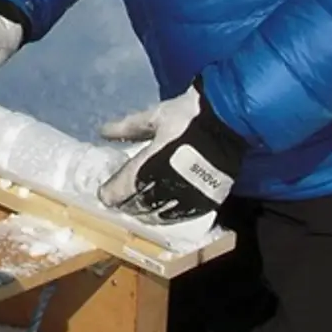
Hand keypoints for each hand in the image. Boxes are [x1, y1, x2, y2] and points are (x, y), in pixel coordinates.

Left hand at [97, 78, 246, 224]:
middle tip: (120, 202)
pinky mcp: (206, 198)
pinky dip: (168, 215)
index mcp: (151, 163)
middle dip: (127, 204)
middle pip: (140, 203)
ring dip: (146, 212)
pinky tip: (163, 212)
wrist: (229, 119)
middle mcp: (167, 183)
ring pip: (160, 213)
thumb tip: (103, 131)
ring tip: (138, 208)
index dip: (111, 193)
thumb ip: (129, 127)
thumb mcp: (155, 116)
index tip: (103, 195)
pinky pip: (183, 215)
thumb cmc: (189, 115)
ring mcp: (188, 194)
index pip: (125, 186)